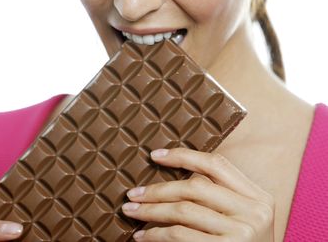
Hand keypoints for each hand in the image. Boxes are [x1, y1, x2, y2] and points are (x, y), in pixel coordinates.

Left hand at [121, 148, 274, 240]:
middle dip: (158, 189)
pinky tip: (142, 236)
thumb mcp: (242, 218)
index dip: (183, 156)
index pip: (217, 164)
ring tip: (131, 212)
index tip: (155, 155)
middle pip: (195, 187)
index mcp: (258, 197)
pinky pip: (180, 235)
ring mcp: (242, 233)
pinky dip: (156, 234)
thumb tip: (173, 174)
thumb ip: (220, 196)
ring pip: (183, 211)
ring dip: (150, 211)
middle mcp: (254, 212)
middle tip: (132, 194)